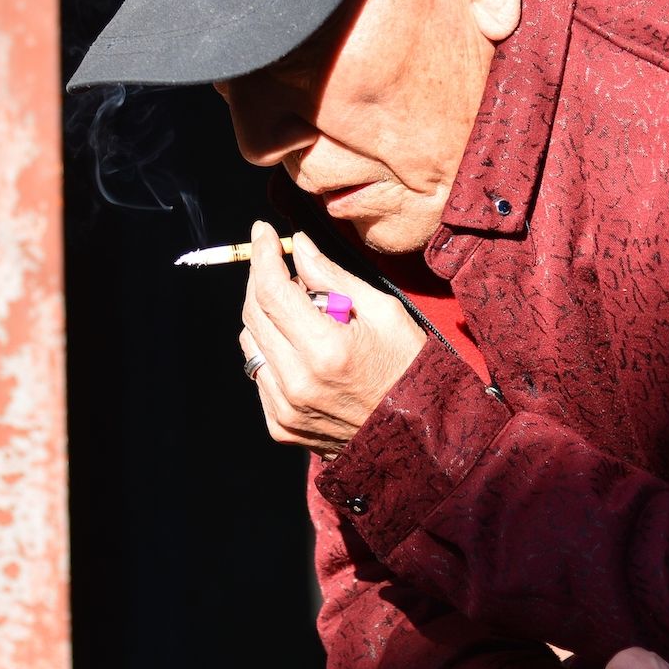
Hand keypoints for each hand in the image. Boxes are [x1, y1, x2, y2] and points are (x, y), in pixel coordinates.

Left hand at [237, 221, 425, 454]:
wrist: (418, 437)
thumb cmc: (408, 367)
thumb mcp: (383, 312)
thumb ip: (332, 277)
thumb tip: (296, 245)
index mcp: (327, 350)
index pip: (272, 291)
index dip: (263, 255)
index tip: (262, 232)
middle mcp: (298, 382)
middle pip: (254, 313)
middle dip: (260, 279)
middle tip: (279, 263)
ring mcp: (285, 409)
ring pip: (251, 342)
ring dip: (265, 316)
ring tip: (300, 311)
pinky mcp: (280, 426)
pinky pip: (259, 374)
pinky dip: (271, 350)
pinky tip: (299, 347)